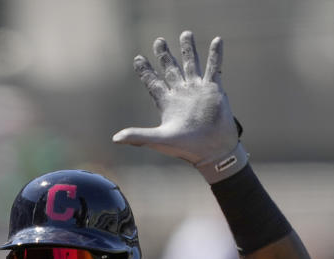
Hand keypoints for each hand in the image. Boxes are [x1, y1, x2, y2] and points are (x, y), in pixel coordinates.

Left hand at [112, 31, 246, 183]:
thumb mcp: (159, 140)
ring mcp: (198, 90)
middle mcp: (182, 93)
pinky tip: (217, 40)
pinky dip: (216, 55)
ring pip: (192, 64)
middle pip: (170, 69)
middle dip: (164, 55)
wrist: (213, 150)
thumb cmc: (186, 147)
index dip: (145, 71)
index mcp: (167, 102)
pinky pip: (215, 68)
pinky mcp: (214, 90)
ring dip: (188, 49)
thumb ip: (138, 136)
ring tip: (186, 33)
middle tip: (159, 40)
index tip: (138, 58)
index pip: (153, 82)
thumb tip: (115, 139)